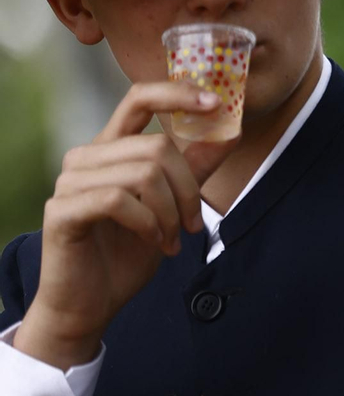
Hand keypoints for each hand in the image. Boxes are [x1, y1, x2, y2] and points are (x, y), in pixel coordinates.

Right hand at [14, 83, 238, 369]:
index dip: (177, 93)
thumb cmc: (129, 250)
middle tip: (194, 224)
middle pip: (157, 147)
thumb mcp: (173, 204)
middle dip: (188, 189)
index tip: (215, 101)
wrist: (92, 303)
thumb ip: (195, 167)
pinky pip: (119, 200)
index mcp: (111, 147)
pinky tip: (153, 242)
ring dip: (170, 212)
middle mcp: (86, 157)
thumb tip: (231, 130)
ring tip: (172, 238)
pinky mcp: (61, 210)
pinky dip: (148, 223)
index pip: (139, 98)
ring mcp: (69, 182)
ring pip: (143, 174)